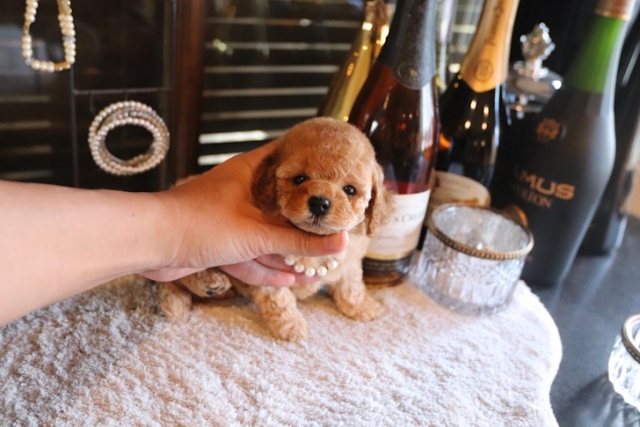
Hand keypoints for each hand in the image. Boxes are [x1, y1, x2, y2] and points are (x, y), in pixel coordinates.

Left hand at [141, 142, 348, 284]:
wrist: (149, 243)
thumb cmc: (200, 222)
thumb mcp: (257, 233)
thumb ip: (298, 241)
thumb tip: (340, 243)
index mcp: (249, 173)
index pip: (286, 158)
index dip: (310, 164)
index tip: (335, 170)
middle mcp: (241, 193)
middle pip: (280, 205)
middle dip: (304, 222)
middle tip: (332, 230)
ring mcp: (229, 220)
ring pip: (265, 236)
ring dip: (287, 252)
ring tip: (317, 265)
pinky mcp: (217, 244)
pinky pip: (249, 255)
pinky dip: (266, 268)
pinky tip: (289, 279)